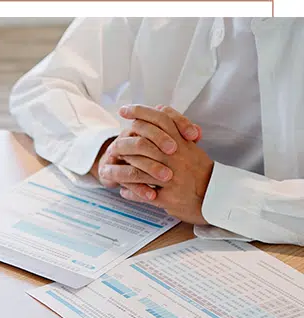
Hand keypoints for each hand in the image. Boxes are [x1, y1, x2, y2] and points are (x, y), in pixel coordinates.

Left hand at [108, 105, 213, 224]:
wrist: (218, 197)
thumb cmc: (200, 171)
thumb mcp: (191, 148)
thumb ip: (175, 131)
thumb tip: (159, 109)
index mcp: (182, 143)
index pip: (160, 119)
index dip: (140, 112)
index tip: (123, 109)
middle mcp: (177, 158)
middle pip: (142, 144)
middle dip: (122, 146)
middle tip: (111, 148)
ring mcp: (172, 178)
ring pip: (137, 170)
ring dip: (121, 171)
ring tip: (111, 172)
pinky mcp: (169, 197)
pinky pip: (142, 194)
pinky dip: (130, 192)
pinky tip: (123, 191)